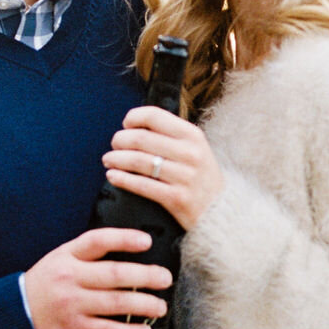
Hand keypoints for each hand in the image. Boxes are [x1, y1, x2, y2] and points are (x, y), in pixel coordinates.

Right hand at [24, 228, 172, 328]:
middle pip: (113, 274)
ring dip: (142, 304)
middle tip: (166, 277)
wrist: (16, 314)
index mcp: (67, 256)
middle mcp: (70, 278)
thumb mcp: (60, 258)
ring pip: (114, 303)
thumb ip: (87, 252)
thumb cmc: (46, 283)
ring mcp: (71, 305)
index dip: (123, 239)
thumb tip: (128, 245)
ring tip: (160, 306)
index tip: (147, 240)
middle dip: (144, 276)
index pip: (97, 241)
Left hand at [101, 106, 223, 230]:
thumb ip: (170, 135)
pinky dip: (122, 179)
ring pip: (139, 161)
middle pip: (142, 138)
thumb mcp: (195, 148)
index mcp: (193, 135)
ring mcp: (185, 177)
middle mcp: (190, 153)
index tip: (125, 125)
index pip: (155, 116)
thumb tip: (134, 125)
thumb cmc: (200, 176)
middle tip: (113, 145)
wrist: (221, 212)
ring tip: (108, 160)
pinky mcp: (177, 199)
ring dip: (116, 159)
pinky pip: (142, 185)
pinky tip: (112, 176)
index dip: (134, 117)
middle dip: (120, 140)